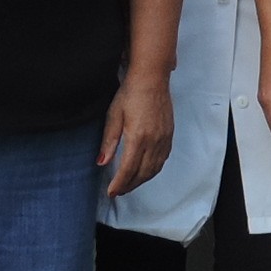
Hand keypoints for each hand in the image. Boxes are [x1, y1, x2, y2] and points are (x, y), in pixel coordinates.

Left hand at [97, 71, 172, 196]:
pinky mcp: (169, 135)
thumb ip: (109, 141)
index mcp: (138, 137)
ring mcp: (164, 139)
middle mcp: (154, 141)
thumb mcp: (113, 115)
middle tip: (118, 192)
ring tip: (129, 185)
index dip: (119, 184)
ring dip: (141, 180)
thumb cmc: (131, 93)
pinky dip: (153, 170)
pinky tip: (145, 171)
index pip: (128, 169)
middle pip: (142, 173)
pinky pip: (162, 160)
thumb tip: (102, 162)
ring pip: (154, 169)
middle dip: (130, 186)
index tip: (111, 192)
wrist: (152, 78)